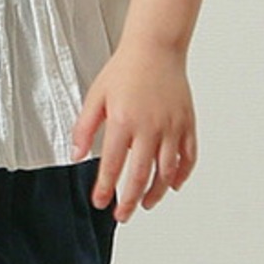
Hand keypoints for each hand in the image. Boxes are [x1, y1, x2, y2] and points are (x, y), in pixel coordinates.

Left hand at [70, 43, 196, 222]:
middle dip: (130, 200)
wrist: (155, 48)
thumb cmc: (124, 70)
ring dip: (156, 193)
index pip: (112, 164)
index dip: (105, 188)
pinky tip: (172, 185)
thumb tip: (75, 155)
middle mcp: (149, 127)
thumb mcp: (96, 95)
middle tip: (123, 215)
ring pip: (166, 171)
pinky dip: (182, 175)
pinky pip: (188, 157)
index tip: (100, 202)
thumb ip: (84, 127)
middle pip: (140, 175)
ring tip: (146, 204)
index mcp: (123, 120)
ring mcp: (171, 127)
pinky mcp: (187, 124)